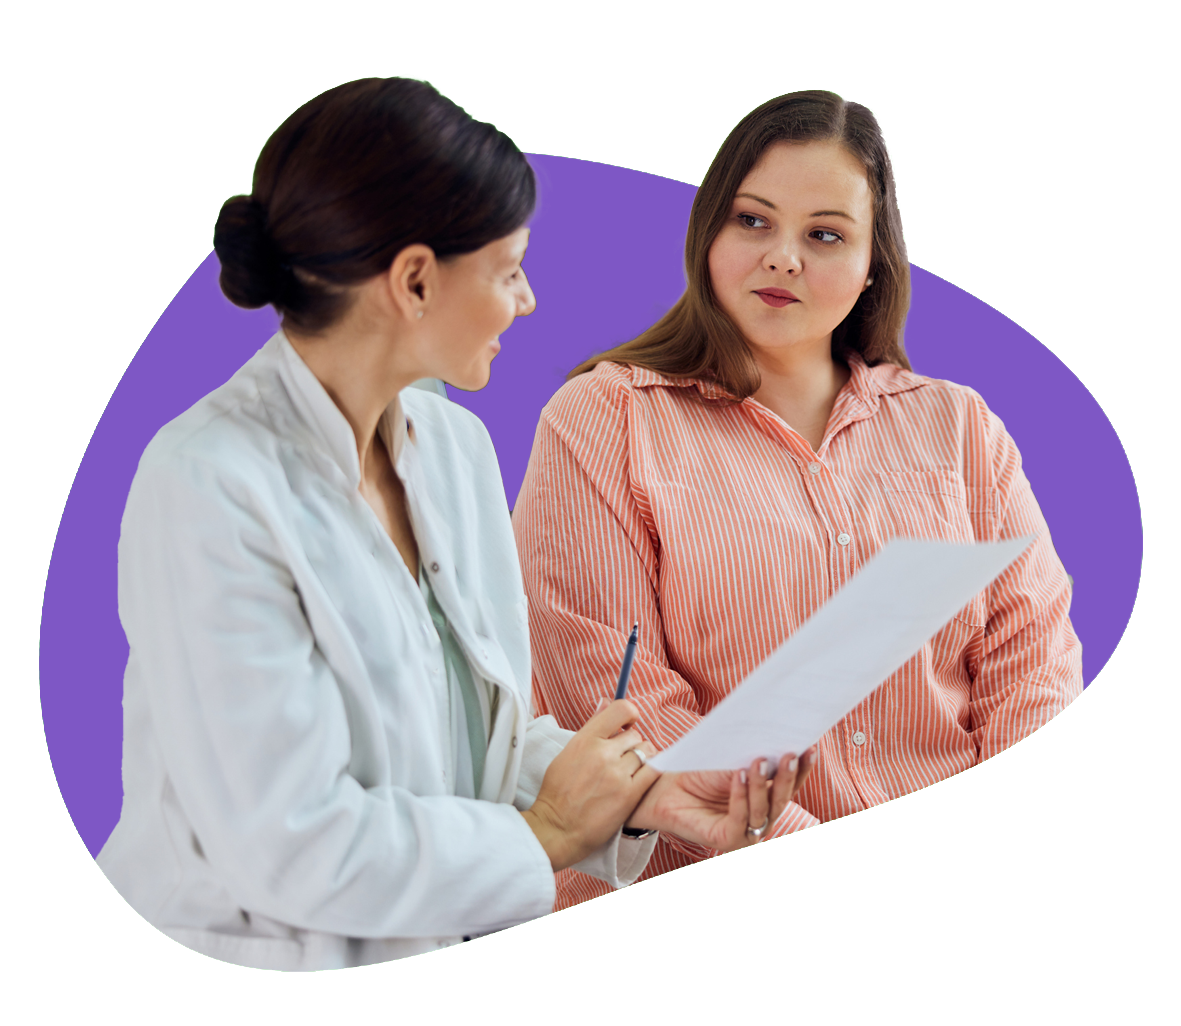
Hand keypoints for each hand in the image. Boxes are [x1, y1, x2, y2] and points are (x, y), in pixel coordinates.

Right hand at [521, 699, 660, 870]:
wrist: (557, 828)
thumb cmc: (558, 792)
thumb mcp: (568, 752)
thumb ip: (591, 728)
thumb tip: (605, 702)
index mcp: (585, 739)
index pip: (620, 709)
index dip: (629, 714)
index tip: (627, 724)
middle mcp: (603, 752)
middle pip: (635, 734)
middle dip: (631, 744)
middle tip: (622, 759)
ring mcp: (617, 773)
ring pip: (646, 752)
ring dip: (641, 759)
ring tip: (628, 772)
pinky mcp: (630, 794)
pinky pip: (653, 772)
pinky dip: (650, 772)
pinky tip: (640, 778)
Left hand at [626, 746, 817, 853]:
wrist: (664, 788)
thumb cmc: (699, 772)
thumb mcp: (731, 761)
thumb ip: (755, 758)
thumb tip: (780, 739)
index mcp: (766, 799)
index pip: (790, 785)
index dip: (802, 769)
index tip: (811, 747)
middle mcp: (760, 818)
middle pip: (781, 799)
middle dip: (788, 777)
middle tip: (791, 754)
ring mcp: (745, 832)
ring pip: (763, 810)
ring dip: (763, 785)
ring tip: (759, 760)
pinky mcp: (726, 840)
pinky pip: (739, 819)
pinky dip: (741, 796)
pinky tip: (739, 776)